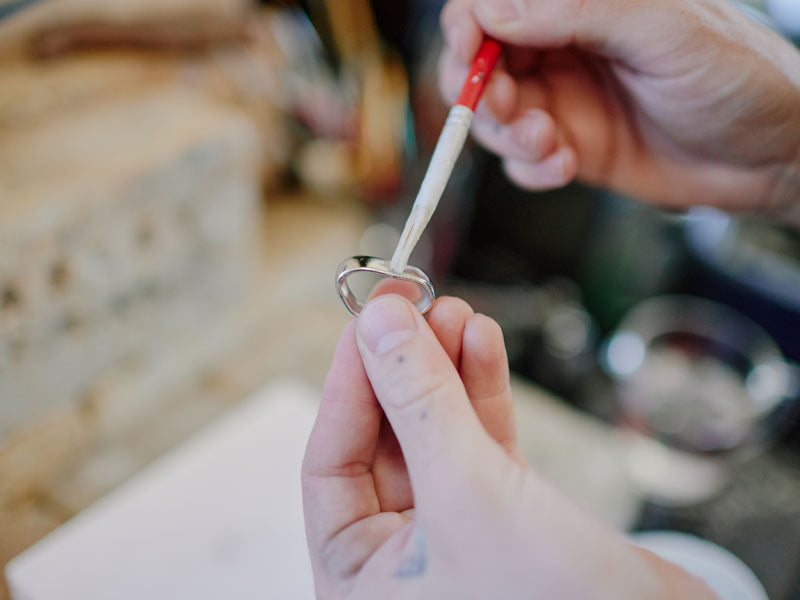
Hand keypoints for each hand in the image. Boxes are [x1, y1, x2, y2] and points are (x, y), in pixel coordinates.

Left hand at [302, 294, 714, 598]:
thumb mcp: (468, 492)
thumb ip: (420, 403)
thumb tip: (381, 326)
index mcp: (360, 578)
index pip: (330, 462)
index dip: (349, 383)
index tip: (369, 320)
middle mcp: (397, 560)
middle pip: (384, 441)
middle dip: (405, 369)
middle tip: (414, 306)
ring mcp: (452, 532)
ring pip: (434, 434)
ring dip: (444, 370)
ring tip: (454, 313)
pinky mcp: (503, 514)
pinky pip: (478, 442)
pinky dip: (481, 392)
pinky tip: (481, 344)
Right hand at [439, 0, 799, 220]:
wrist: (769, 156)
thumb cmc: (736, 78)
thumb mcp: (664, 31)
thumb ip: (579, 11)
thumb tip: (495, 9)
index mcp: (583, 6)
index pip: (496, 4)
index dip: (470, 25)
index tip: (469, 51)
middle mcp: (563, 50)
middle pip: (480, 64)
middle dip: (479, 90)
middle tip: (506, 107)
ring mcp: (563, 102)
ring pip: (491, 117)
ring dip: (506, 135)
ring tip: (549, 141)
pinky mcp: (569, 149)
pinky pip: (520, 162)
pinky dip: (530, 169)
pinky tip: (565, 166)